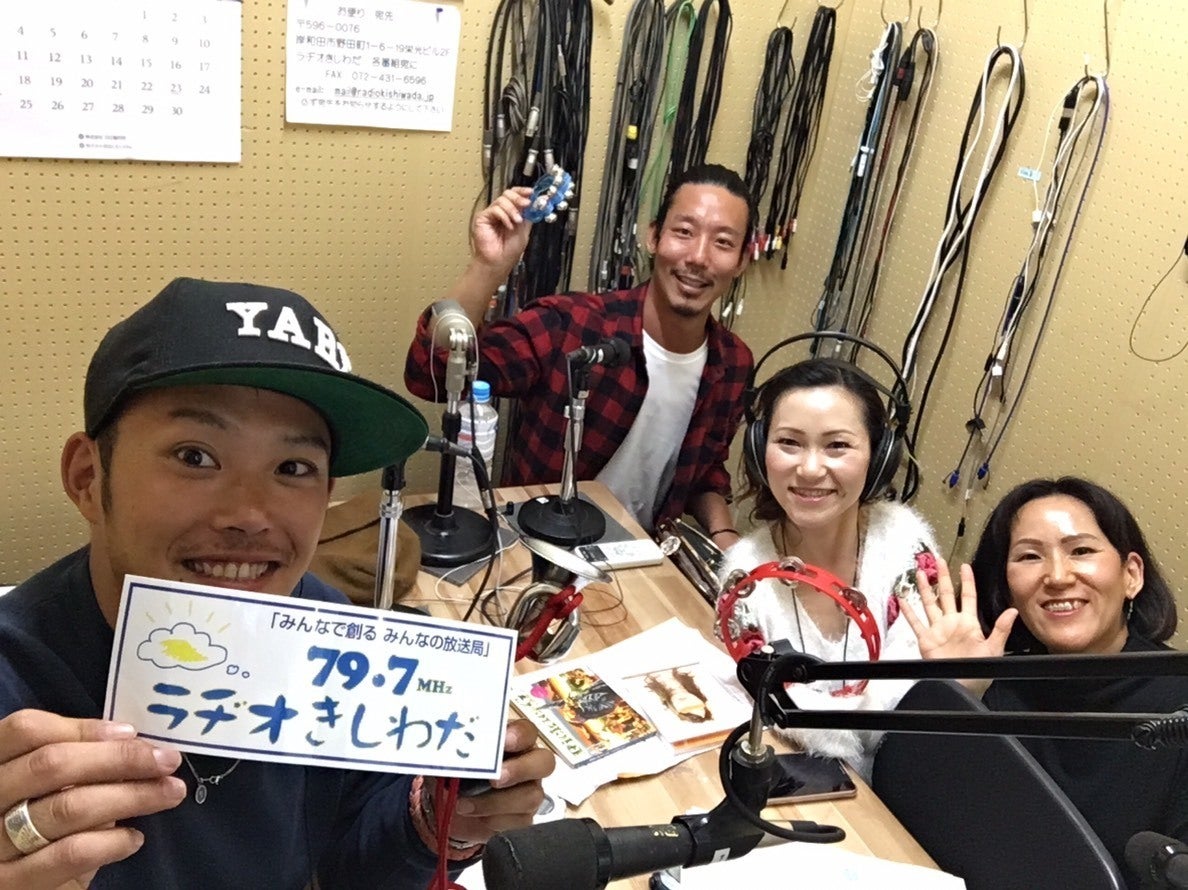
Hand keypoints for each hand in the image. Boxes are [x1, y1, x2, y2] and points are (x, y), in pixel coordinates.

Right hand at [0, 711, 185, 889]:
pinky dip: (112, 842)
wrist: (14, 887)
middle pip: (51, 765)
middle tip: (167, 760)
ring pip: (68, 808)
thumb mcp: (39, 789)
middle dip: (119, 758)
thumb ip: (72, 764)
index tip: (130, 733)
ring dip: (131, 796)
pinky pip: (71, 854)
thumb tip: (133, 746)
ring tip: (169, 793)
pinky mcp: (12, 886)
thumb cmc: (34, 825)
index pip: (26, 730)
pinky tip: (134, 838)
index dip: (81, 728)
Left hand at [441, 719, 553, 844]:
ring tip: (464, 804)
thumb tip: (447, 747)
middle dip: (521, 769)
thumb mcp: (449, 758)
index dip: (519, 735)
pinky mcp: (524, 818)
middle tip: (495, 779)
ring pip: (531, 797)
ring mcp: (530, 791)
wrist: (452, 806)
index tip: (504, 741)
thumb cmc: (457, 772)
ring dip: (495, 803)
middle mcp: (528, 763)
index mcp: (513, 740)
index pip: (527, 731)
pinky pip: (520, 822)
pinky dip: (494, 821)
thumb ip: (454, 750)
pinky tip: (476, 818)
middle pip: (545, 762)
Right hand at [471, 187, 532, 272]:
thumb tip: (535, 202)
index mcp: (511, 213)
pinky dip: (504, 216)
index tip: (531, 192)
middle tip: (525, 204)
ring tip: (516, 222)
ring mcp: (491, 214)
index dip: (522, 192)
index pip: (515, 195)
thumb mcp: (524, 230)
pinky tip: (508, 226)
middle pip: (508, 194)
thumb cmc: (509, 251)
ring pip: (502, 200)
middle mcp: (501, 212)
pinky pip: (495, 209)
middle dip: (518, 198)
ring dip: (512, 210)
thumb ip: (528, 215)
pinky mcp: (482, 218)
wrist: (499, 262)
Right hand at [899, 558, 1016, 661]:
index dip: (966, 580)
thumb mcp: (993, 649)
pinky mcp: (925, 639)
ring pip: (929, 604)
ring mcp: (938, 630)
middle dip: (942, 577)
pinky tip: (902, 599)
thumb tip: (1013, 611)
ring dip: (925, 589)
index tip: (964, 566)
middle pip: (946, 594)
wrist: (960, 686)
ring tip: (920, 572)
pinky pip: (915, 622)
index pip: (967, 596)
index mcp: (969, 623)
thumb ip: (1001, 629)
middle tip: (938, 561)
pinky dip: (907, 611)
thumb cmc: (978, 671)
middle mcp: (952, 623)